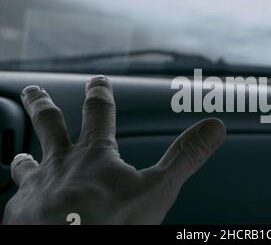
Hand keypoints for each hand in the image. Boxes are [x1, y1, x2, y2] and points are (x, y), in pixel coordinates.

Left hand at [2, 75, 225, 224]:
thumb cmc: (110, 224)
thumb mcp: (158, 189)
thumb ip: (185, 156)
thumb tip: (214, 126)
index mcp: (94, 156)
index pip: (98, 114)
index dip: (99, 94)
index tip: (98, 81)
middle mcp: (60, 165)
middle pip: (48, 125)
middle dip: (42, 104)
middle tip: (33, 91)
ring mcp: (36, 189)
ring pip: (25, 165)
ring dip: (24, 157)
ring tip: (20, 156)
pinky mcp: (19, 215)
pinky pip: (16, 201)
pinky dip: (20, 200)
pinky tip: (20, 206)